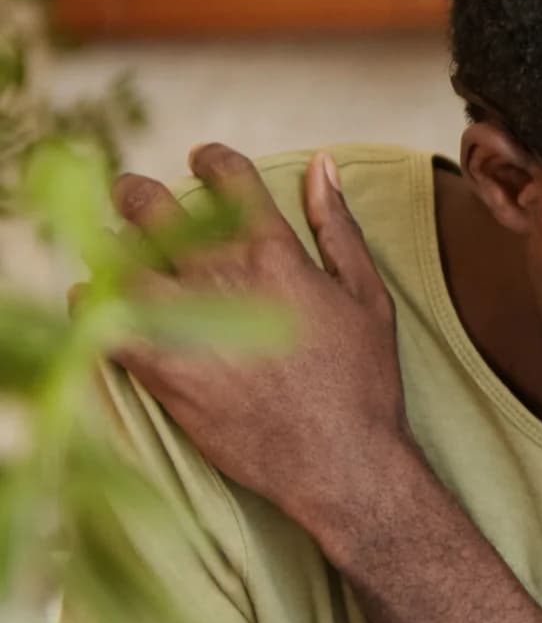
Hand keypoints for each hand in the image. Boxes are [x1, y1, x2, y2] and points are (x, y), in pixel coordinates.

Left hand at [112, 146, 411, 545]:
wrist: (343, 462)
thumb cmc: (364, 383)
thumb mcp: (369, 297)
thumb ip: (340, 228)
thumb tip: (321, 165)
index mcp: (274, 253)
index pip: (226, 176)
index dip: (210, 160)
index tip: (203, 164)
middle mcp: (223, 275)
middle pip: (149, 205)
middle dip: (135, 194)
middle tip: (135, 201)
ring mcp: (186, 319)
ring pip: (113, 255)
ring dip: (111, 249)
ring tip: (122, 260)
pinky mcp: (159, 365)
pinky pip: (95, 316)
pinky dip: (91, 305)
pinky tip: (105, 309)